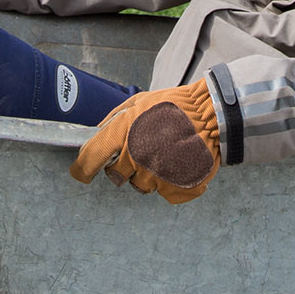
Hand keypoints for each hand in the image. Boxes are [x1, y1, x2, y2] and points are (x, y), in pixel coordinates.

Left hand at [70, 82, 223, 205]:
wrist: (214, 115)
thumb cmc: (175, 106)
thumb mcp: (140, 101)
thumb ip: (114, 119)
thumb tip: (96, 135)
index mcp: (125, 133)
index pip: (91, 159)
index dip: (82, 169)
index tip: (80, 173)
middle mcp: (138, 157)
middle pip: (116, 176)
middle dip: (123, 166)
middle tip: (142, 149)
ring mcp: (158, 175)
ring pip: (141, 185)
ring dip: (148, 173)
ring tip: (166, 152)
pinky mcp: (177, 188)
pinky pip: (163, 192)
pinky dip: (170, 181)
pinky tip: (179, 163)